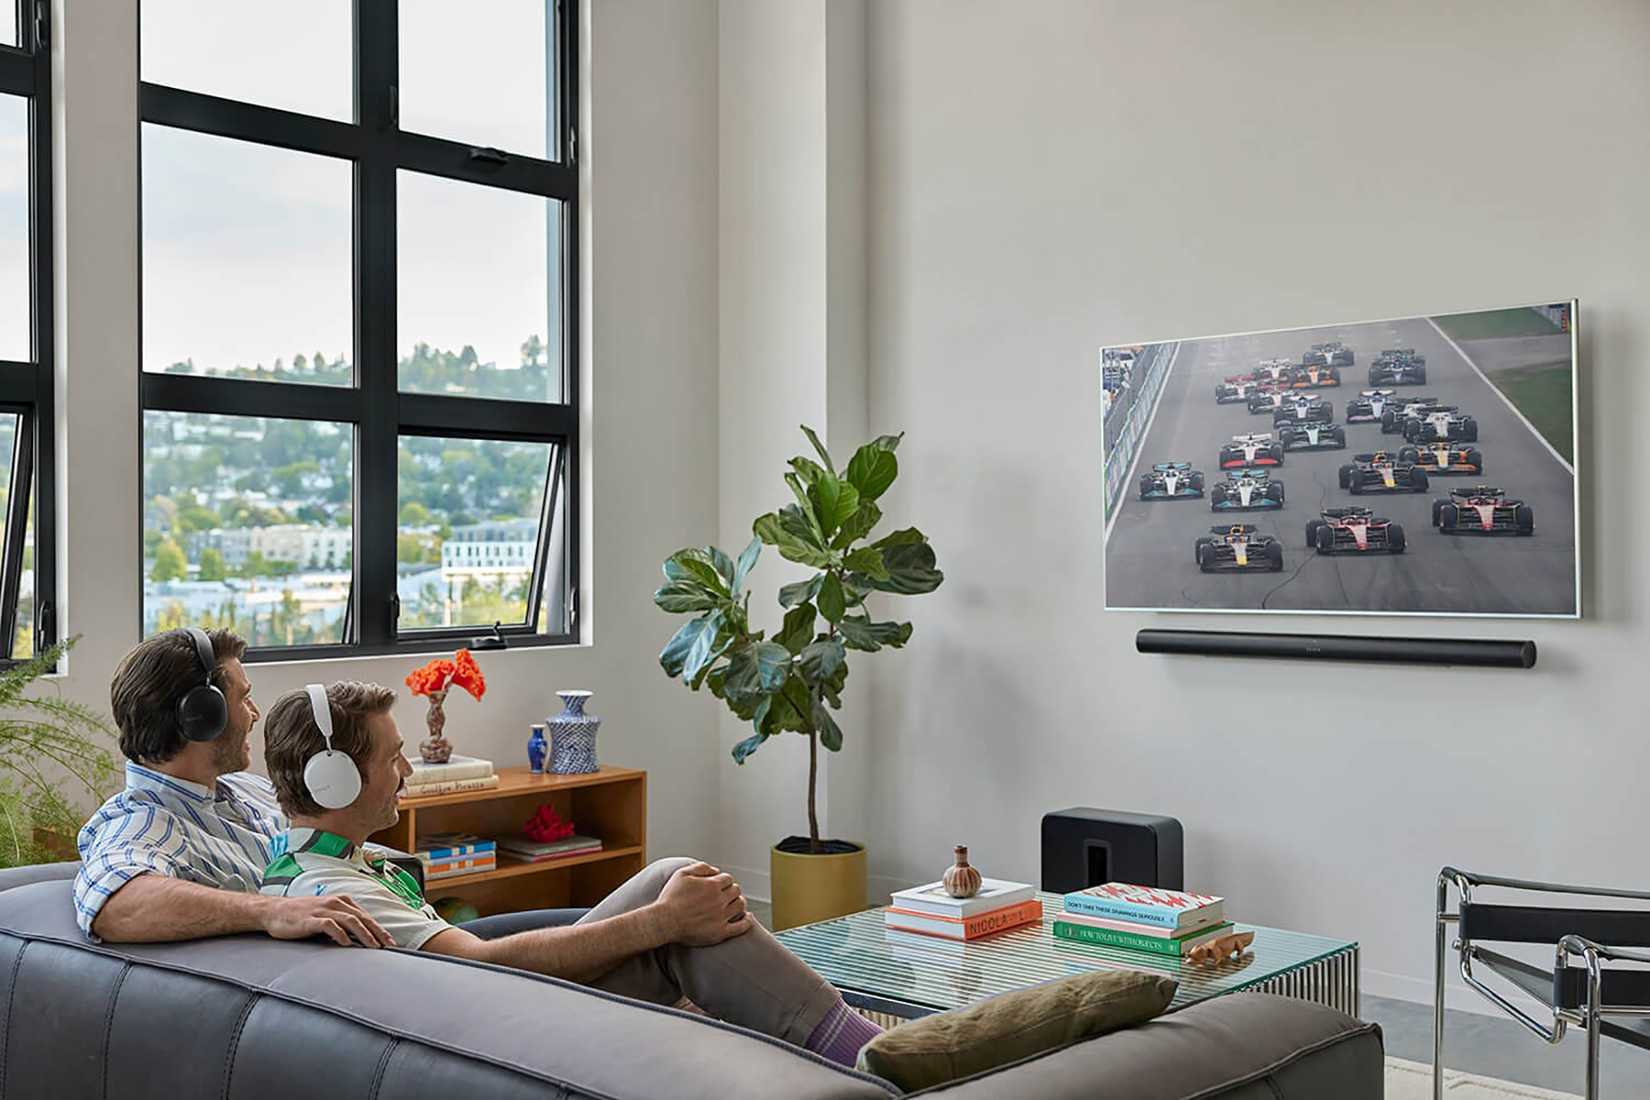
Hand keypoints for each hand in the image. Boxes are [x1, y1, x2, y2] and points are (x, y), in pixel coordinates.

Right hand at [259, 894, 395, 947]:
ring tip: (373, 947)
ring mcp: (323, 910)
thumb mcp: (326, 914)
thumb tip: (360, 938)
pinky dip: (340, 935)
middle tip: (389, 946)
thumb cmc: (302, 916)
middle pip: (362, 918)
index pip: (365, 916)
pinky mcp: (311, 919)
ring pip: (350, 920)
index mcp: (341, 901)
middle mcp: (335, 903)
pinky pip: (330, 925)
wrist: (274, 911)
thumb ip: (342, 922)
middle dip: (377, 932)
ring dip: (364, 934)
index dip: (379, 929)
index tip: (390, 942)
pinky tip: (347, 944)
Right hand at [655, 862, 752, 946]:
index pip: (728, 879)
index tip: (720, 885)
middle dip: (732, 890)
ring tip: (735, 903)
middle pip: (736, 891)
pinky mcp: (720, 932)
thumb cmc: (670, 898)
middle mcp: (719, 900)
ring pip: (740, 906)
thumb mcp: (682, 874)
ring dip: (739, 902)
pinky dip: (747, 921)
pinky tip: (748, 918)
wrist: (664, 922)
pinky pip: (741, 927)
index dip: (724, 881)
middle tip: (726, 894)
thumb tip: (716, 870)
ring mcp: (721, 917)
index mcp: (712, 885)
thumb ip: (701, 867)